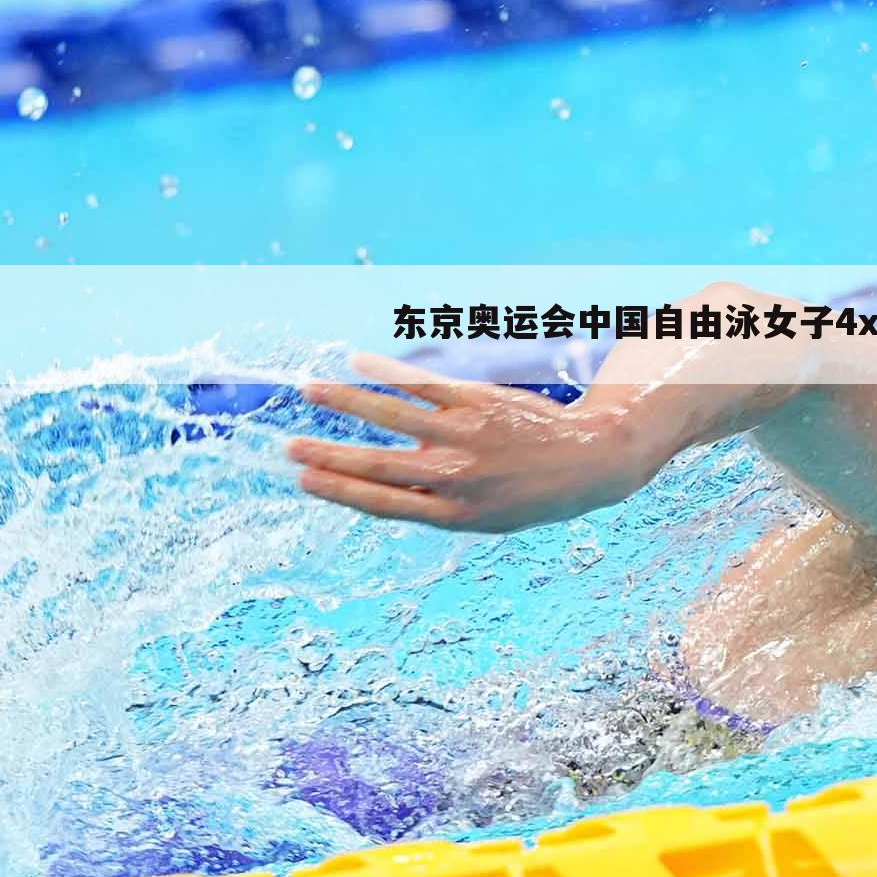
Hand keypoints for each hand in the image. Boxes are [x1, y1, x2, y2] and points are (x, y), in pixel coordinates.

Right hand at [286, 353, 641, 532]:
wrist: (591, 462)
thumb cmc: (530, 492)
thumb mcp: (485, 515)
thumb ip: (435, 499)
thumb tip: (382, 472)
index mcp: (453, 515)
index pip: (381, 503)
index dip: (339, 490)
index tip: (303, 480)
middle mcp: (455, 478)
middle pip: (377, 465)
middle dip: (328, 455)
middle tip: (286, 446)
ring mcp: (466, 437)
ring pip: (393, 416)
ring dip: (346, 400)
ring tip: (309, 389)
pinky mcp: (479, 402)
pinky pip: (424, 385)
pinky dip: (388, 371)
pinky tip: (358, 360)